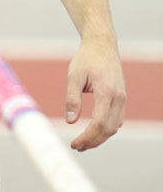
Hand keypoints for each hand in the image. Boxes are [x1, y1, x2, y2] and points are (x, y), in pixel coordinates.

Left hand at [65, 35, 125, 150]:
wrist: (102, 45)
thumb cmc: (86, 59)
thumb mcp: (74, 76)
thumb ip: (72, 98)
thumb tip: (70, 121)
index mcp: (106, 92)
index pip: (99, 123)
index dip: (87, 137)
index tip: (75, 144)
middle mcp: (118, 97)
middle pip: (108, 129)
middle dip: (93, 141)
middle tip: (76, 146)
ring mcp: (122, 98)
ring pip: (114, 127)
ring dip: (100, 138)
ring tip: (83, 142)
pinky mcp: (121, 98)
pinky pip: (117, 120)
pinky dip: (106, 129)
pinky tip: (93, 131)